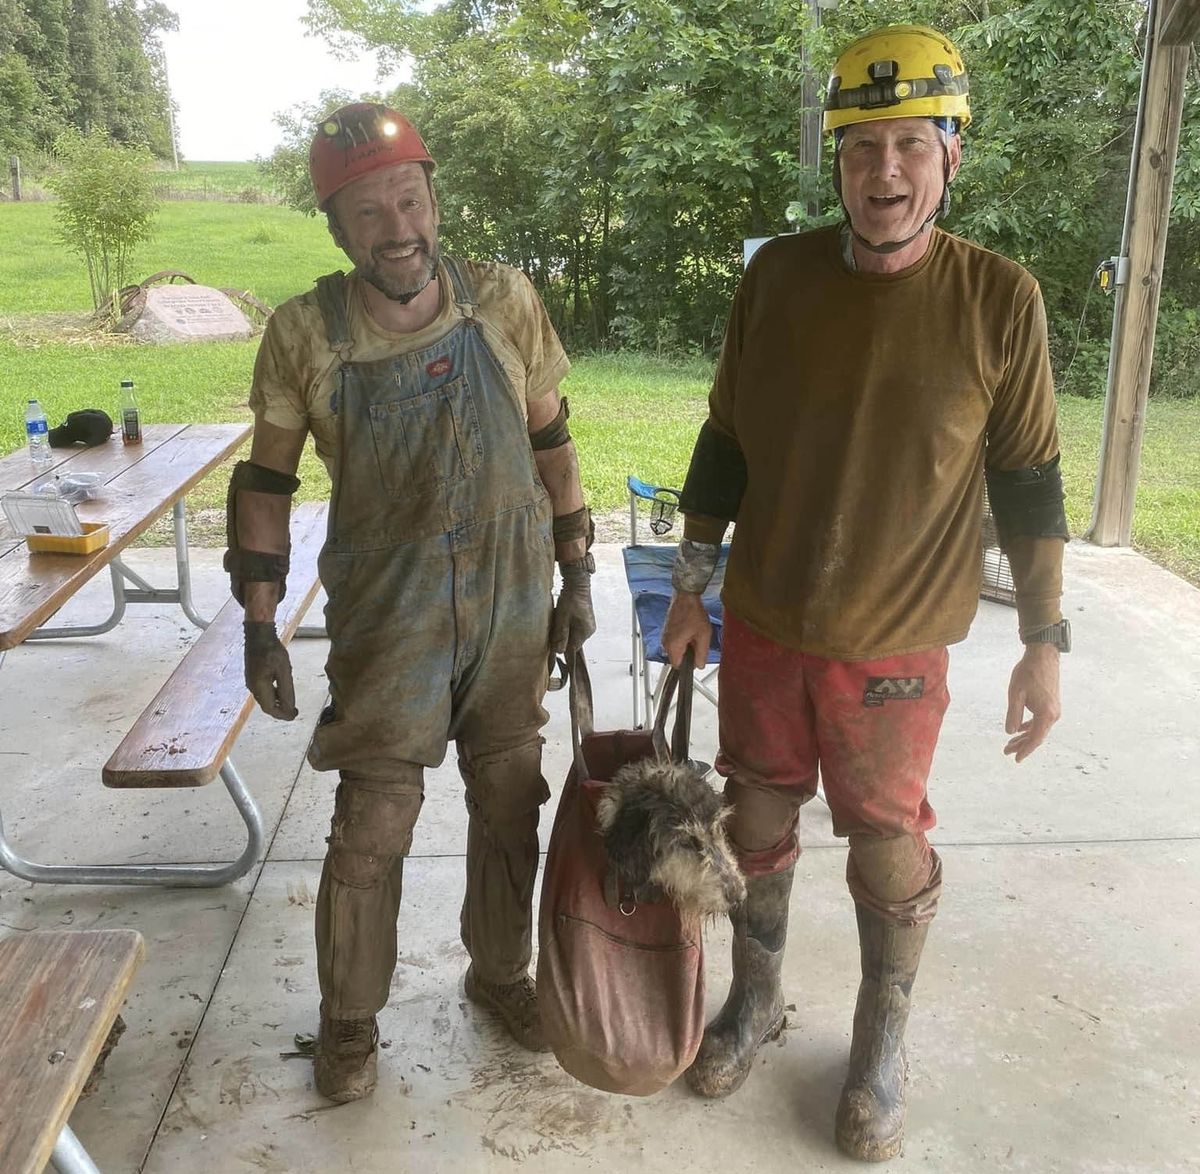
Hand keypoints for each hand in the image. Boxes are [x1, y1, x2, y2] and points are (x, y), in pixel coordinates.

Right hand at [244, 621, 296, 719]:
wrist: (258, 634)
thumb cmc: (272, 650)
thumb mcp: (284, 670)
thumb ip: (286, 690)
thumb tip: (289, 708)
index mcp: (259, 686)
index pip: (270, 708)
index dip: (282, 715)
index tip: (294, 716)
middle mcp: (252, 686)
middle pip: (266, 705)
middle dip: (280, 710)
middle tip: (294, 712)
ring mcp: (251, 681)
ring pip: (265, 699)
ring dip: (277, 703)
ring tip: (290, 703)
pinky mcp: (253, 675)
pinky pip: (263, 691)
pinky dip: (273, 695)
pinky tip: (281, 691)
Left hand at [550, 558, 595, 652]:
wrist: (578, 583)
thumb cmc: (570, 600)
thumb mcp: (562, 618)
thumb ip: (561, 635)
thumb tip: (559, 651)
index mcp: (585, 631)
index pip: (573, 648)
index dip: (562, 645)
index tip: (553, 640)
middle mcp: (589, 630)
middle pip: (573, 641)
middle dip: (562, 637)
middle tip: (554, 627)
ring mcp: (588, 625)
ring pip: (573, 634)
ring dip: (564, 631)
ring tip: (558, 620)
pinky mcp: (585, 619)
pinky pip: (575, 628)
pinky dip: (567, 626)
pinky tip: (562, 618)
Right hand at [662, 591, 710, 669]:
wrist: (686, 597)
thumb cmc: (694, 614)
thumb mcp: (703, 636)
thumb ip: (702, 654)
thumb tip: (699, 666)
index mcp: (673, 646)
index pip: (678, 666)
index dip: (689, 664)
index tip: (696, 655)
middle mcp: (665, 643)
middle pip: (676, 658)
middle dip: (687, 653)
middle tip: (697, 641)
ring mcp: (664, 636)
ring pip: (676, 649)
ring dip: (685, 645)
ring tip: (693, 633)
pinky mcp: (666, 630)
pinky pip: (673, 641)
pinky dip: (681, 639)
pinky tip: (689, 629)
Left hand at [1003, 643, 1059, 761]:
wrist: (1043, 656)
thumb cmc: (1028, 673)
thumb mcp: (1016, 694)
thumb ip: (1013, 715)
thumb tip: (1010, 732)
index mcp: (1047, 714)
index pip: (1035, 739)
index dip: (1025, 750)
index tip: (1015, 758)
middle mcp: (1053, 714)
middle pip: (1037, 736)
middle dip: (1022, 745)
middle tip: (1006, 751)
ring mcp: (1054, 709)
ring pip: (1038, 729)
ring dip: (1025, 736)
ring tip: (1010, 743)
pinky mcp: (1051, 704)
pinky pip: (1040, 720)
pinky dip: (1030, 727)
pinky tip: (1020, 730)